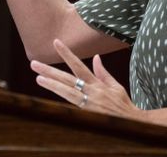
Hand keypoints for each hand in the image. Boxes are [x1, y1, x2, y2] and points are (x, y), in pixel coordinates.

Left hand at [30, 39, 145, 121]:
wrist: (132, 123)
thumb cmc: (123, 104)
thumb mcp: (115, 86)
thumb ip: (102, 73)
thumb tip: (96, 57)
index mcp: (97, 84)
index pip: (78, 65)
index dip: (66, 54)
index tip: (56, 42)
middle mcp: (91, 92)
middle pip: (67, 79)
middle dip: (50, 71)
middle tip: (34, 64)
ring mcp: (88, 104)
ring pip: (66, 92)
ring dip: (52, 85)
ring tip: (38, 78)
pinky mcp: (87, 115)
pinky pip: (71, 107)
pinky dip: (62, 101)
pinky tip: (52, 95)